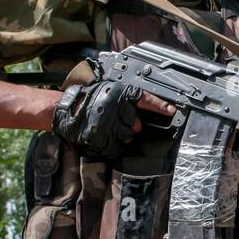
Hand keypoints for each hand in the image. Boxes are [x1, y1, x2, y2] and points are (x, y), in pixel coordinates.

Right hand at [53, 82, 175, 157]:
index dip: (159, 105)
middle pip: (136, 125)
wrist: (67, 110)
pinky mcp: (100, 139)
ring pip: (127, 137)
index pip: (144, 98)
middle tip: (116, 120)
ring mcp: (107, 125)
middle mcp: (114, 108)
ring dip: (120, 135)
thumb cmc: (91, 99)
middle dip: (130, 125)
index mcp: (119, 94)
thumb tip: (146, 116)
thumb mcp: (112, 91)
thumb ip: (130, 100)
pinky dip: (112, 144)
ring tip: (108, 127)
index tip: (172, 110)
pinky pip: (115, 147)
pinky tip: (103, 135)